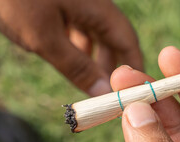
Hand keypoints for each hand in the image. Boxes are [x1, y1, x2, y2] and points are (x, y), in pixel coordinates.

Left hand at [0, 0, 142, 95]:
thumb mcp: (45, 38)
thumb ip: (77, 66)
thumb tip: (103, 92)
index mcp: (97, 9)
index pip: (127, 41)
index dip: (135, 68)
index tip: (133, 93)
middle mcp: (92, 5)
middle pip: (114, 39)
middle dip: (113, 67)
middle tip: (107, 94)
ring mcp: (76, 3)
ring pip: (96, 35)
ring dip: (95, 59)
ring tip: (90, 83)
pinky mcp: (61, 4)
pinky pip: (78, 29)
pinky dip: (79, 47)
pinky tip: (71, 59)